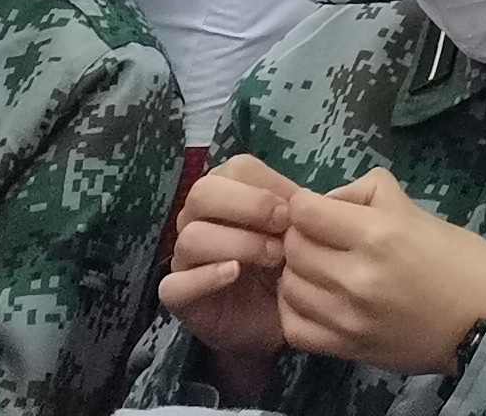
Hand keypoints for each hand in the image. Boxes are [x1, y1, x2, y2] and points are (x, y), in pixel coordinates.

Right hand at [157, 152, 304, 391]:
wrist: (279, 318)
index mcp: (226, 193)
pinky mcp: (178, 297)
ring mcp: (184, 258)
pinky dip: (206, 276)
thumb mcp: (300, 231)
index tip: (297, 208)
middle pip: (204, 192)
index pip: (235, 168)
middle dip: (250, 205)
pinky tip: (235, 273)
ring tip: (273, 257)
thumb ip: (302, 208)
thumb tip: (310, 196)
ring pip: (191, 236)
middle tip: (283, 227)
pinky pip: (174, 284)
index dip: (268, 184)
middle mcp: (197, 219)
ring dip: (238, 242)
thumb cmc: (288, 265)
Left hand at [268, 167, 485, 376]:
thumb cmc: (458, 259)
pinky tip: (314, 300)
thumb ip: (366, 194)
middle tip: (319, 237)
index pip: (305, 211)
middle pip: (293, 247)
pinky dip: (295, 310)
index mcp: (379, 234)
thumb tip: (327, 201)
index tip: (318, 209)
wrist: (483, 322)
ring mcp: (348, 318)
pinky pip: (294, 326)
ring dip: (298, 272)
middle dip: (300, 235)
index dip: (305, 204)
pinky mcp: (346, 348)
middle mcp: (357, 276)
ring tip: (318, 269)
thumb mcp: (416, 210)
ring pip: (289, 285)